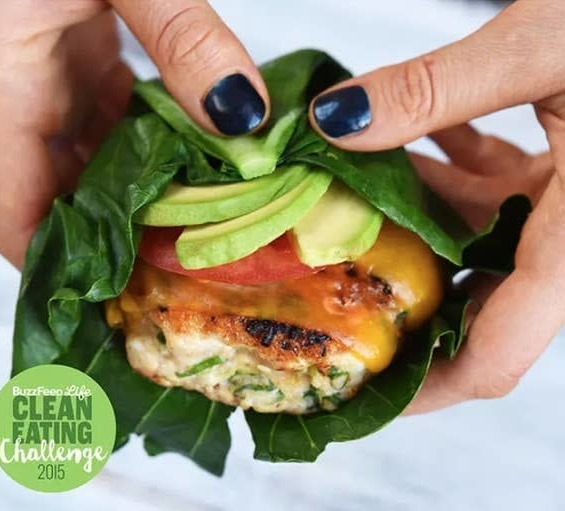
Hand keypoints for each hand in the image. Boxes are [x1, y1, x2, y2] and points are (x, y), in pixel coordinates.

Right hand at [0, 0, 267, 267]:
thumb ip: (182, 36)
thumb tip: (242, 117)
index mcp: (5, 88)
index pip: (15, 216)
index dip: (62, 269)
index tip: (124, 303)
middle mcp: (23, 97)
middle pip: (64, 201)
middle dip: (119, 240)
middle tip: (186, 270)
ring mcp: (54, 80)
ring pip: (94, 166)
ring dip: (144, 196)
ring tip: (202, 226)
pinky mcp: (84, 61)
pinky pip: (114, 127)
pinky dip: (153, 151)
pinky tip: (198, 161)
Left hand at [308, 0, 564, 411]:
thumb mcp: (548, 47)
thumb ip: (436, 88)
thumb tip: (336, 121)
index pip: (498, 355)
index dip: (431, 386)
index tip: (371, 390)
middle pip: (478, 301)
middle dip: (407, 294)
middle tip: (337, 284)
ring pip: (478, 239)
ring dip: (414, 220)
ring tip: (351, 202)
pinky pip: (498, 194)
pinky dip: (448, 176)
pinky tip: (406, 143)